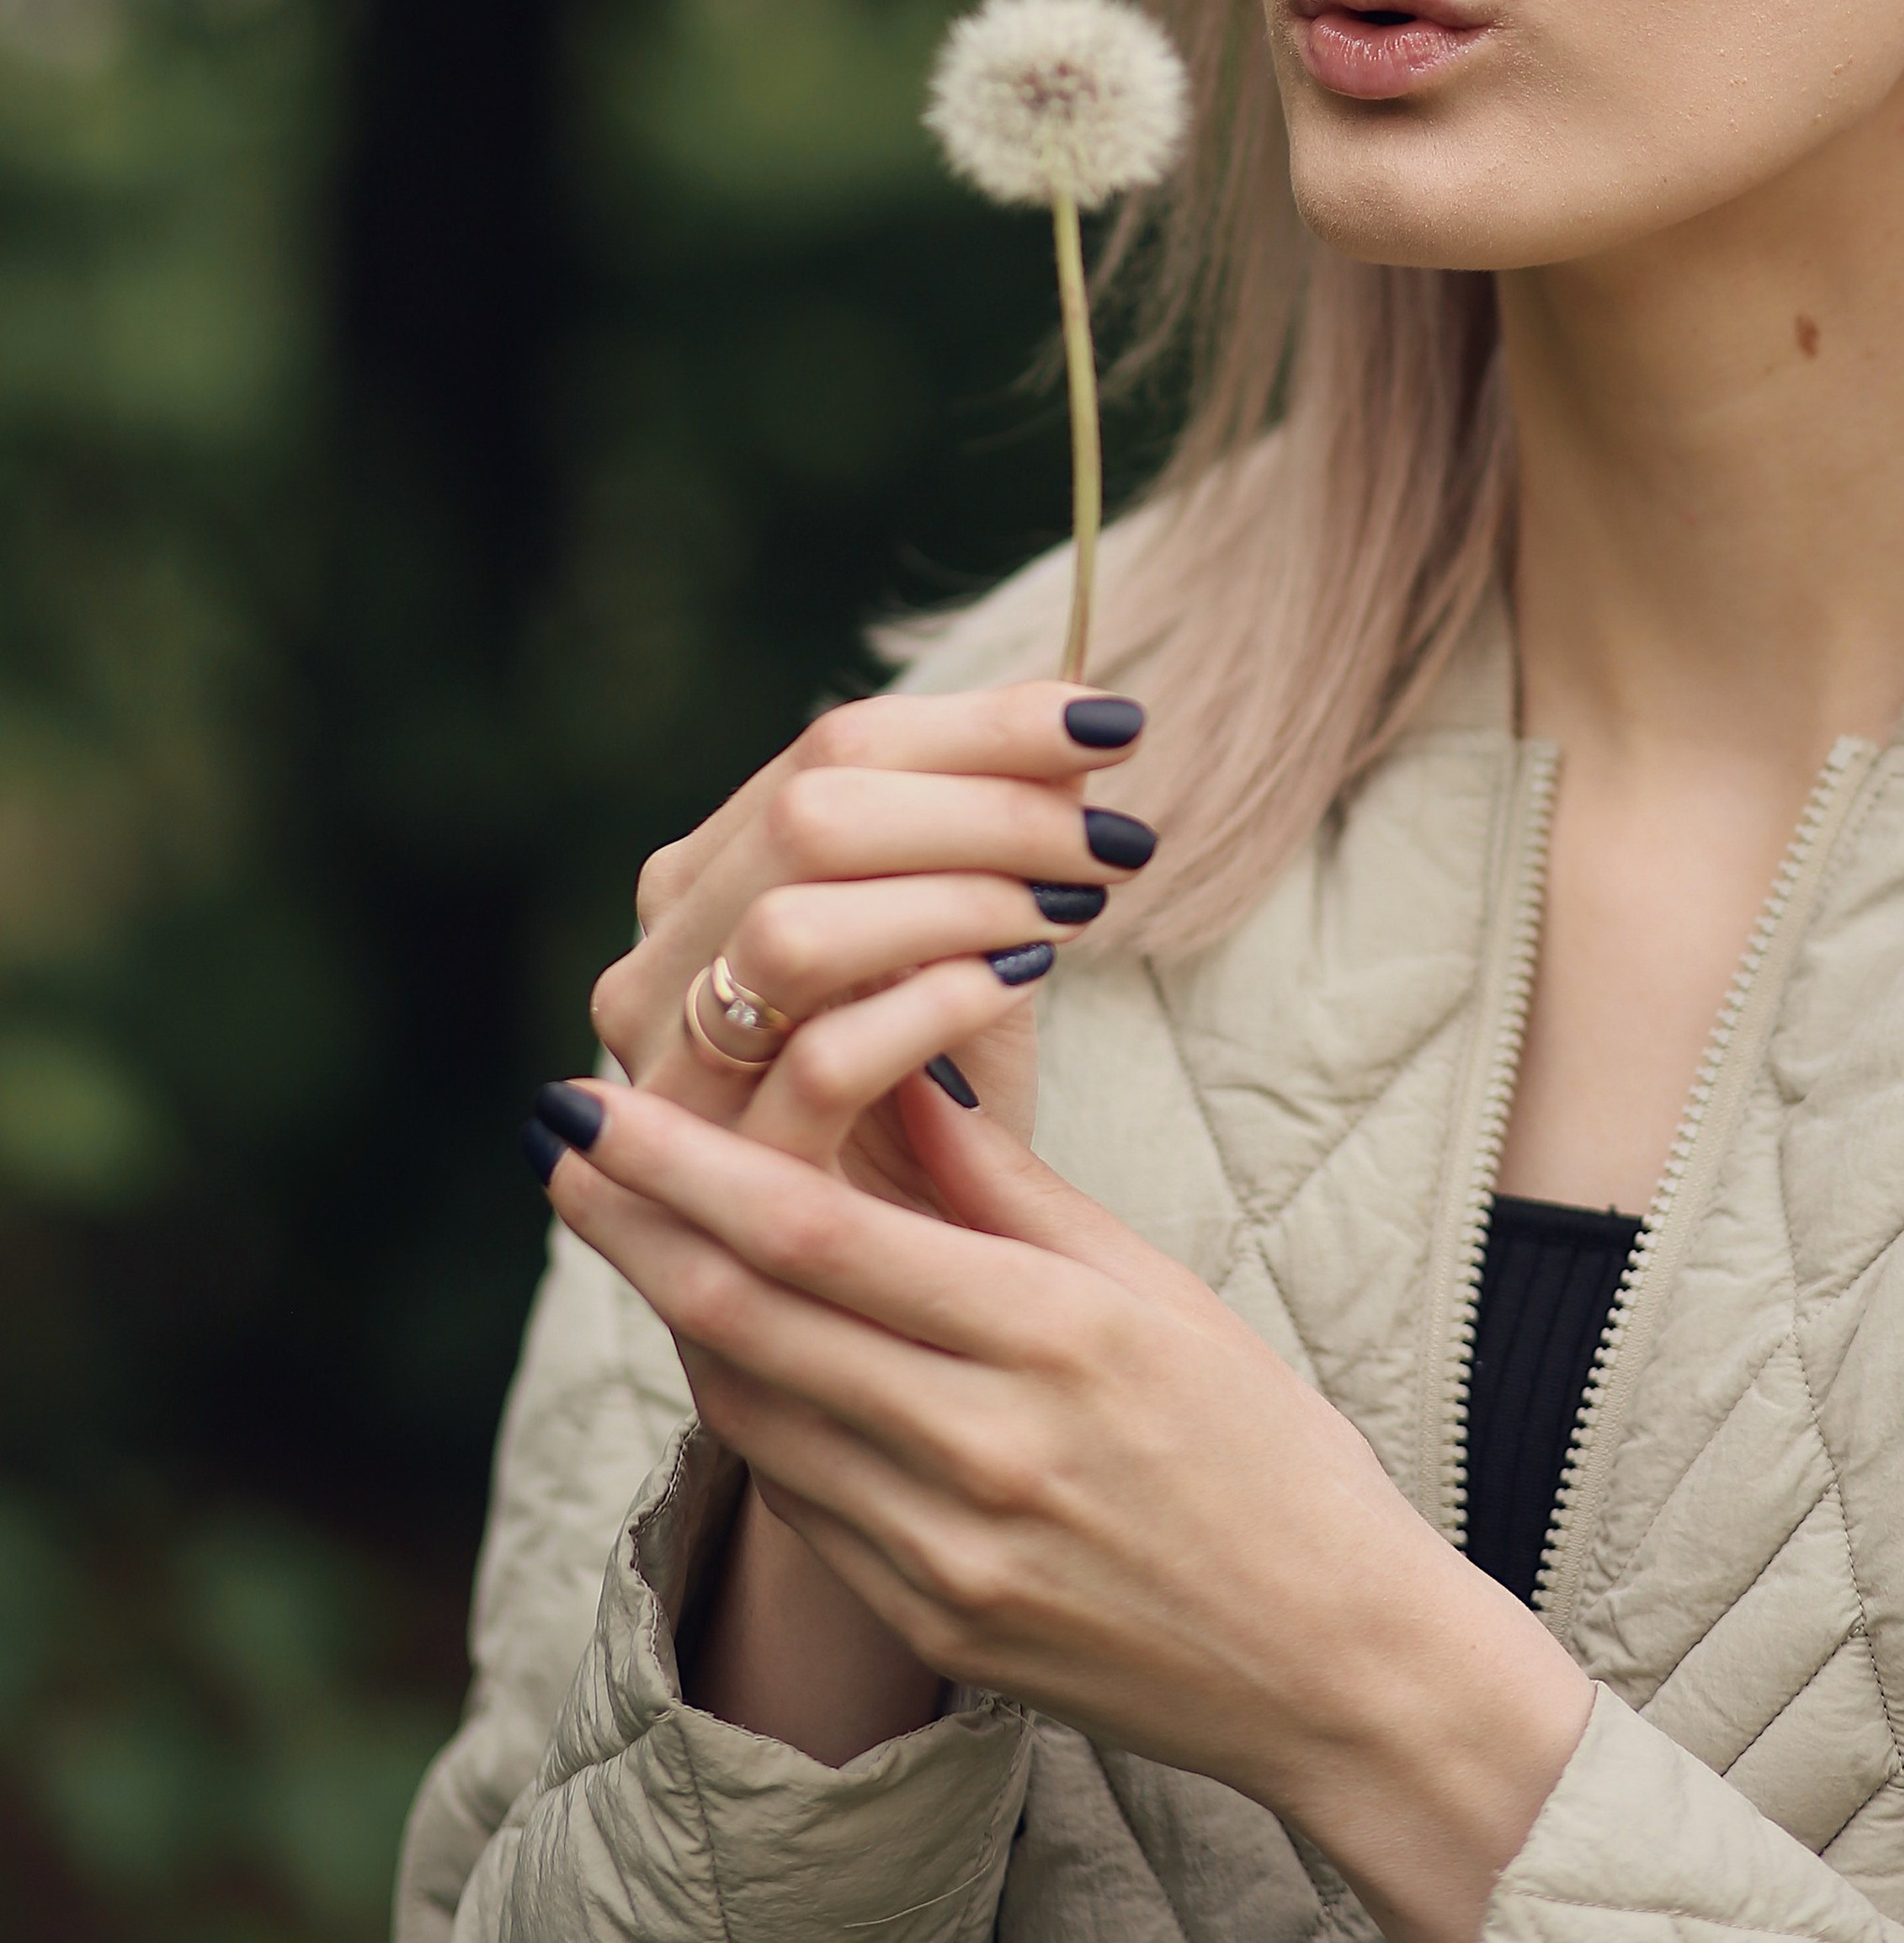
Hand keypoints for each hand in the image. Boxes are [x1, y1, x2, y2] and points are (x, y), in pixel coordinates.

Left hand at [540, 1063, 1594, 1942]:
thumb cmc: (1264, 1446)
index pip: (818, 1237)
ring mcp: (946, 1555)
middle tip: (552, 1135)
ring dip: (669, 1308)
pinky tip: (721, 1338)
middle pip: (749, 1322)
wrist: (1335, 1667)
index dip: (684, 1166)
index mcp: (1054, 1339)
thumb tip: (894, 1064)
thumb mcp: (1157, 1287)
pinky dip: (749, 1404)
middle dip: (631, 1220)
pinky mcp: (933, 1625)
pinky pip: (802, 1499)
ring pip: (755, 1411)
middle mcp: (984, 1452)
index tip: (597, 1099)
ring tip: (618, 1216)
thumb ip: (1008, 1186)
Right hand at [588, 681, 1151, 1197]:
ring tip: (1075, 909)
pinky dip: (930, 1004)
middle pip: (810, 812)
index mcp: (710, 876)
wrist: (894, 1304)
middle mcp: (661, 959)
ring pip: (795, 928)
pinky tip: (1021, 983)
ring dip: (958, 897)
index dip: (986, 724)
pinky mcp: (723, 1178)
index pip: (839, 746)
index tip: (1116, 726)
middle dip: (985, 804)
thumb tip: (1086, 724)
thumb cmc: (940, 1109)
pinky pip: (819, 1062)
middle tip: (1113, 836)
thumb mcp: (971, 949)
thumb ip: (997, 839)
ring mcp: (673, 1069)